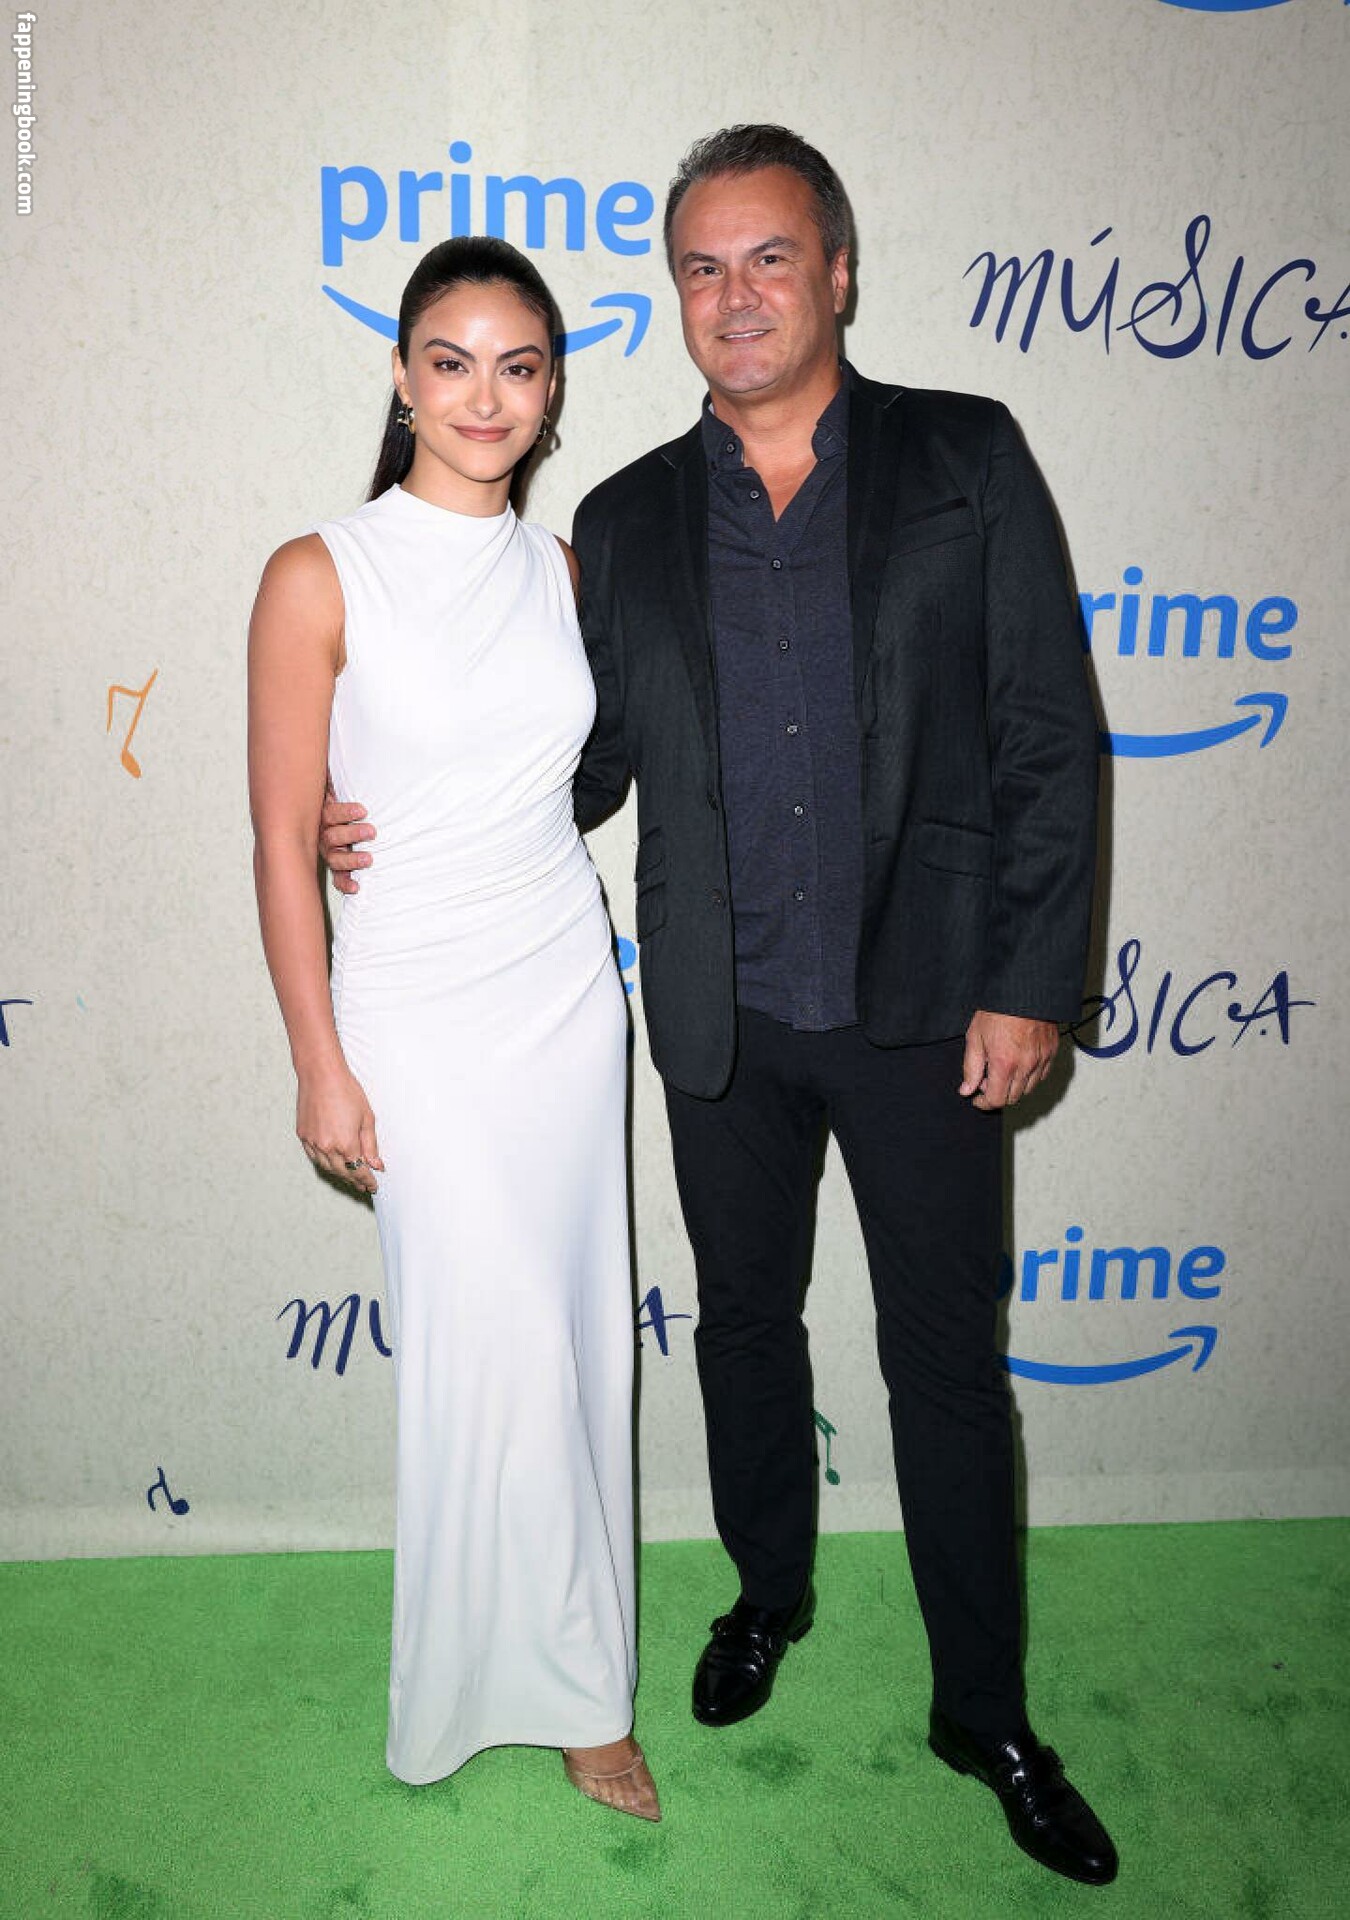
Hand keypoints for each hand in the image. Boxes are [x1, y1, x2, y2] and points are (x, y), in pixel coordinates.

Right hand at [297, 1062, 384, 1192]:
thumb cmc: (347, 1091)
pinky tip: (332, 1164)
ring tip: (349, 1177)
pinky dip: (324, 1163)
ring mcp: (312, 1142)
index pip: (358, 1170)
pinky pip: (314, 1156)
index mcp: (346, 1143)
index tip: (373, 1186)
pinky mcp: (302, 1135)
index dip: (367, 1180)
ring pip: (326, 1167)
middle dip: (354, 1181)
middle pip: (342, 1172)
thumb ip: (370, 1145)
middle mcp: (327, 1146)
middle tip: (363, 1185)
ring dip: (339, 1174)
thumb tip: (376, 1165)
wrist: (321, 1074)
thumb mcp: (367, 1117)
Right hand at [320, 774, 374, 895]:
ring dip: (351, 860)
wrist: (321, 805)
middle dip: (351, 834)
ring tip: (369, 860)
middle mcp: (321, 830)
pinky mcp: (335, 861)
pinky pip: (336, 876)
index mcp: (320, 809)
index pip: (328, 812)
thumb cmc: (337, 788)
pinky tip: (356, 887)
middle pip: (331, 836)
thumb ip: (334, 765)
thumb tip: (333, 733)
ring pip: (334, 857)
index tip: (363, 809)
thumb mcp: (333, 773)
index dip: (344, 812)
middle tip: (372, 831)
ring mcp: (327, 848)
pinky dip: (345, 882)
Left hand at [959, 1010, 1058, 1111]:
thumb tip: (967, 1090)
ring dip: (1014, 1086)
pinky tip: (1019, 1063)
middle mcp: (1026, 1065)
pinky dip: (1029, 1076)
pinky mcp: (1052, 1051)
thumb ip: (971, 1068)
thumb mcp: (975, 1037)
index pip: (997, 1100)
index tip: (977, 1098)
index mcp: (1005, 1063)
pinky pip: (1042, 1075)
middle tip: (987, 1078)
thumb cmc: (997, 1009)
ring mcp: (1041, 1059)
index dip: (984, 1103)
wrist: (1022, 989)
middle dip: (997, 1093)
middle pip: (1013, 1098)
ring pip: (1028, 1089)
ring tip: (1002, 1068)